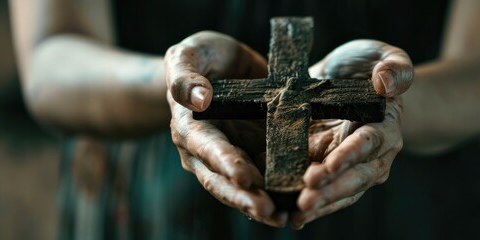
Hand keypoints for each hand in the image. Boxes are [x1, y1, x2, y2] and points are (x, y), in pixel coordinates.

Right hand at [164, 31, 286, 226]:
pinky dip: (277, 195)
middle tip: (268, 211)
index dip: (225, 163)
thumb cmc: (201, 58)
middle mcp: (207, 152)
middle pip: (223, 181)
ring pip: (243, 189)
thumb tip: (198, 99)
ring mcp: (231, 159)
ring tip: (284, 218)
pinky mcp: (253, 159)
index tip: (244, 177)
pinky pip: (263, 182)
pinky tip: (295, 208)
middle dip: (245, 197)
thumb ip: (185, 76)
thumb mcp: (188, 55)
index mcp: (190, 128)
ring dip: (261, 205)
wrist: (219, 67)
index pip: (207, 149)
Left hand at [291, 40, 412, 228]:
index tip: (329, 166)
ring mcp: (350, 168)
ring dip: (320, 205)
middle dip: (331, 190)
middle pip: (355, 177)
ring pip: (339, 193)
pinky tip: (290, 217)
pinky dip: (310, 207)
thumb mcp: (381, 55)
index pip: (369, 144)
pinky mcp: (330, 172)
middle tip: (306, 199)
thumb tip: (387, 82)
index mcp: (385, 127)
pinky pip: (323, 193)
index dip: (350, 156)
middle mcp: (372, 155)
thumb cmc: (370, 66)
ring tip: (297, 215)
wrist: (356, 81)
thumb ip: (394, 67)